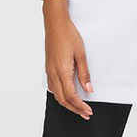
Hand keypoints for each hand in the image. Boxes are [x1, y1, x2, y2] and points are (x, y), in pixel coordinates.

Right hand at [42, 0, 93, 119]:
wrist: (55, 23)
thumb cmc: (68, 35)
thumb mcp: (81, 53)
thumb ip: (84, 73)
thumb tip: (88, 89)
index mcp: (62, 71)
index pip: (71, 96)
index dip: (80, 106)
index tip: (88, 111)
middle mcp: (53, 73)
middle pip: (62, 99)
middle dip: (74, 109)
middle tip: (85, 114)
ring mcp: (49, 71)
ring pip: (56, 94)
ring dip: (67, 103)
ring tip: (78, 107)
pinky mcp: (48, 68)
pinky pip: (52, 87)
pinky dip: (60, 95)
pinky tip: (66, 95)